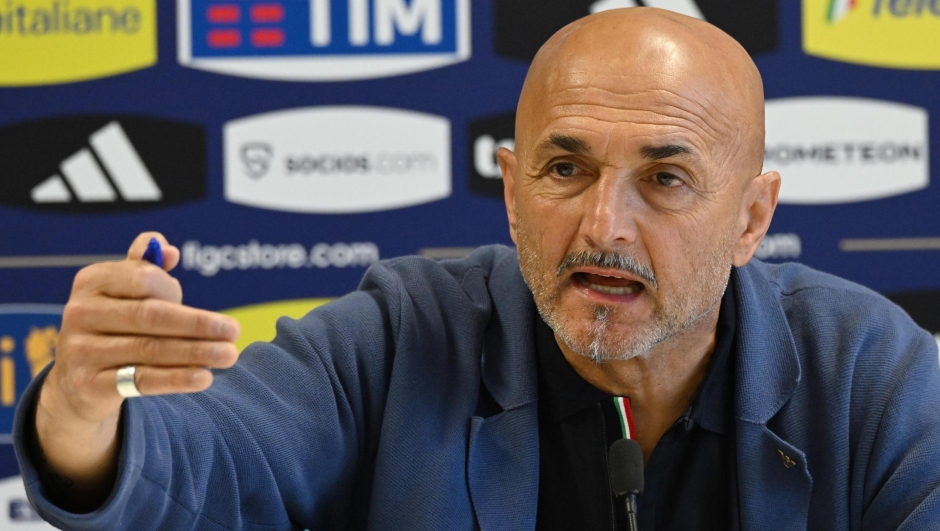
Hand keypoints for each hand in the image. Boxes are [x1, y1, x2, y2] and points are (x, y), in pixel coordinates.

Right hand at [32, 232, 240, 505]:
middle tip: (234, 331)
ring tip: (229, 355)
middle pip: (151, 316)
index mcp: (91, 281)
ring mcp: (81, 350)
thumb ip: (146, 266)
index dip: (177, 290)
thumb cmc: (114, 322)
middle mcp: (80, 313)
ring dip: (196, 352)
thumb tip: (169, 251)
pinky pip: (142, 380)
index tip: (197, 301)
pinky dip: (176, 379)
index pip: (145, 279)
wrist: (77, 377)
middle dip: (198, 324)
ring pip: (151, 350)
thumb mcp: (123, 289)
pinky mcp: (89, 384)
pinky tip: (204, 378)